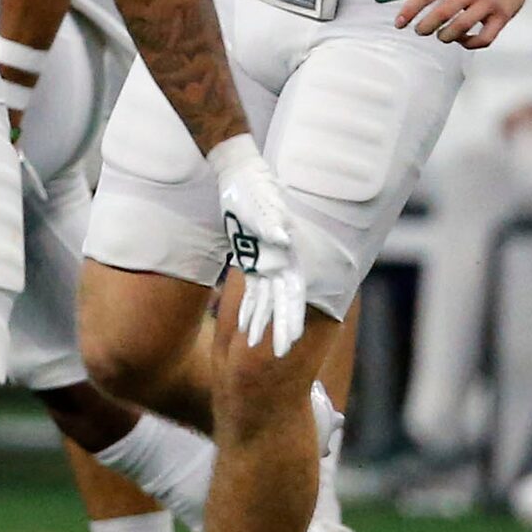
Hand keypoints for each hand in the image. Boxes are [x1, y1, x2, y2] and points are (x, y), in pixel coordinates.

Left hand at [212, 134, 305, 356]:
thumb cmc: (252, 188)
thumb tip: (281, 239)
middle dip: (281, 328)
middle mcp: (279, 261)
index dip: (292, 315)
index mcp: (285, 252)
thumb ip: (270, 223)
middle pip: (281, 302)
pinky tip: (244, 327)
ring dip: (262, 323)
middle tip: (279, 355)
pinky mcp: (251, 260)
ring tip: (257, 347)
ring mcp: (265, 262)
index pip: (292, 291)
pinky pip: (252, 291)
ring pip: (265, 301)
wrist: (239, 176)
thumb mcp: (260, 203)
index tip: (292, 338)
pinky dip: (249, 308)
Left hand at [392, 0, 527, 47]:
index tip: (400, 22)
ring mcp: (488, 2)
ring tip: (441, 35)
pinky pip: (484, 38)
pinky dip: (469, 44)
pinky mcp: (502, 16)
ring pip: (460, 28)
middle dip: (425, 27)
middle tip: (421, 30)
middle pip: (441, 14)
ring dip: (445, 36)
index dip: (409, 11)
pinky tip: (462, 39)